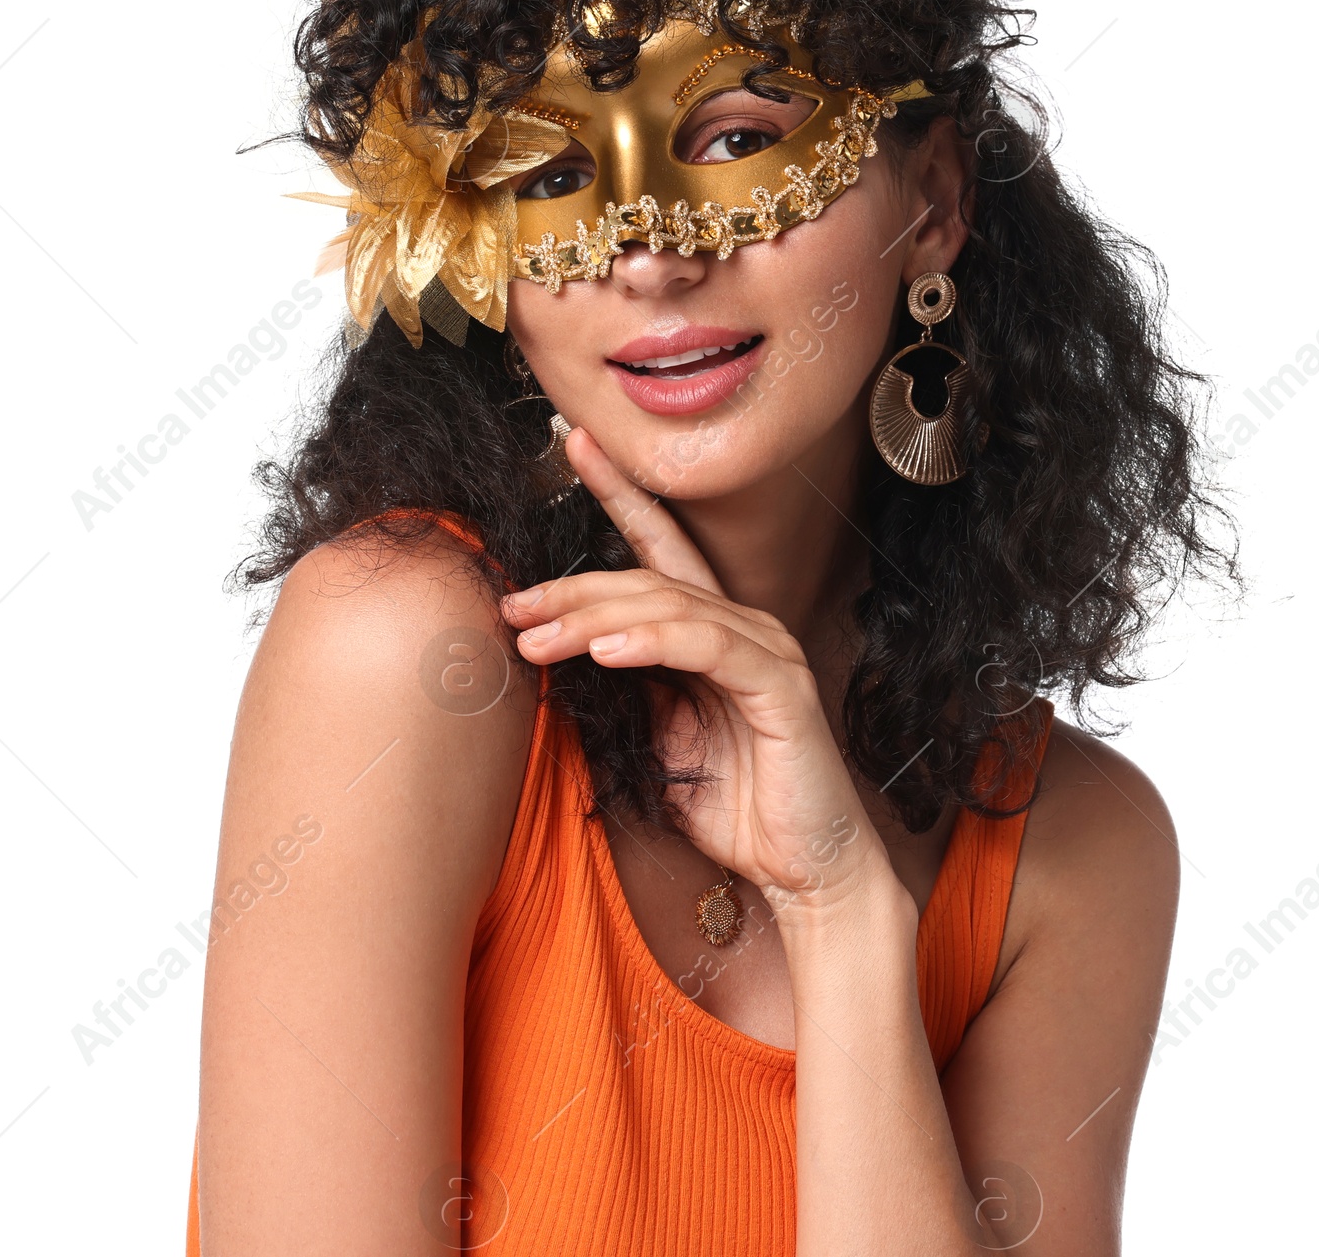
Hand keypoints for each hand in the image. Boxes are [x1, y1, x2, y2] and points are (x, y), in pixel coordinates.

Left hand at [500, 426, 899, 922]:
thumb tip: (565, 655)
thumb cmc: (737, 808)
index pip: (660, 550)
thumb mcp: (660, 742)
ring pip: (669, 606)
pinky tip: (606, 649)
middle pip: (647, 580)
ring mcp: (766, 652)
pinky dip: (652, 641)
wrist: (808, 872)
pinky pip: (708, 649)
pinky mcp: (780, 687)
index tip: (574, 445)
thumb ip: (628, 694)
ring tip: (536, 636)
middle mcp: (743, 628)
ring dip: (593, 617)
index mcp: (713, 634)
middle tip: (511, 605)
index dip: (620, 494)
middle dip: (572, 588)